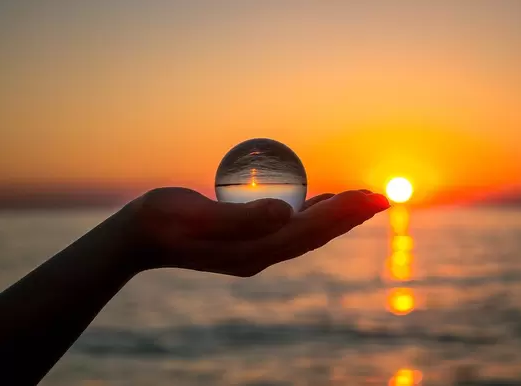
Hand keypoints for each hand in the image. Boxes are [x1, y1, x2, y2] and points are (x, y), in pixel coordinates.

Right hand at [126, 187, 389, 275]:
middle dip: (350, 216)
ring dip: (336, 217)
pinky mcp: (246, 243)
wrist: (136, 240)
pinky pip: (288, 228)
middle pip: (315, 234)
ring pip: (306, 232)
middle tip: (383, 196)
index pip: (309, 230)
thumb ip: (241, 218)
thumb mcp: (195, 215)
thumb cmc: (160, 222)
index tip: (372, 196)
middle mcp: (260, 255)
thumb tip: (286, 211)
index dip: (343, 213)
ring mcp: (253, 251)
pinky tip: (319, 201)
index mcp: (252, 250)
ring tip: (362, 200)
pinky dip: (311, 214)